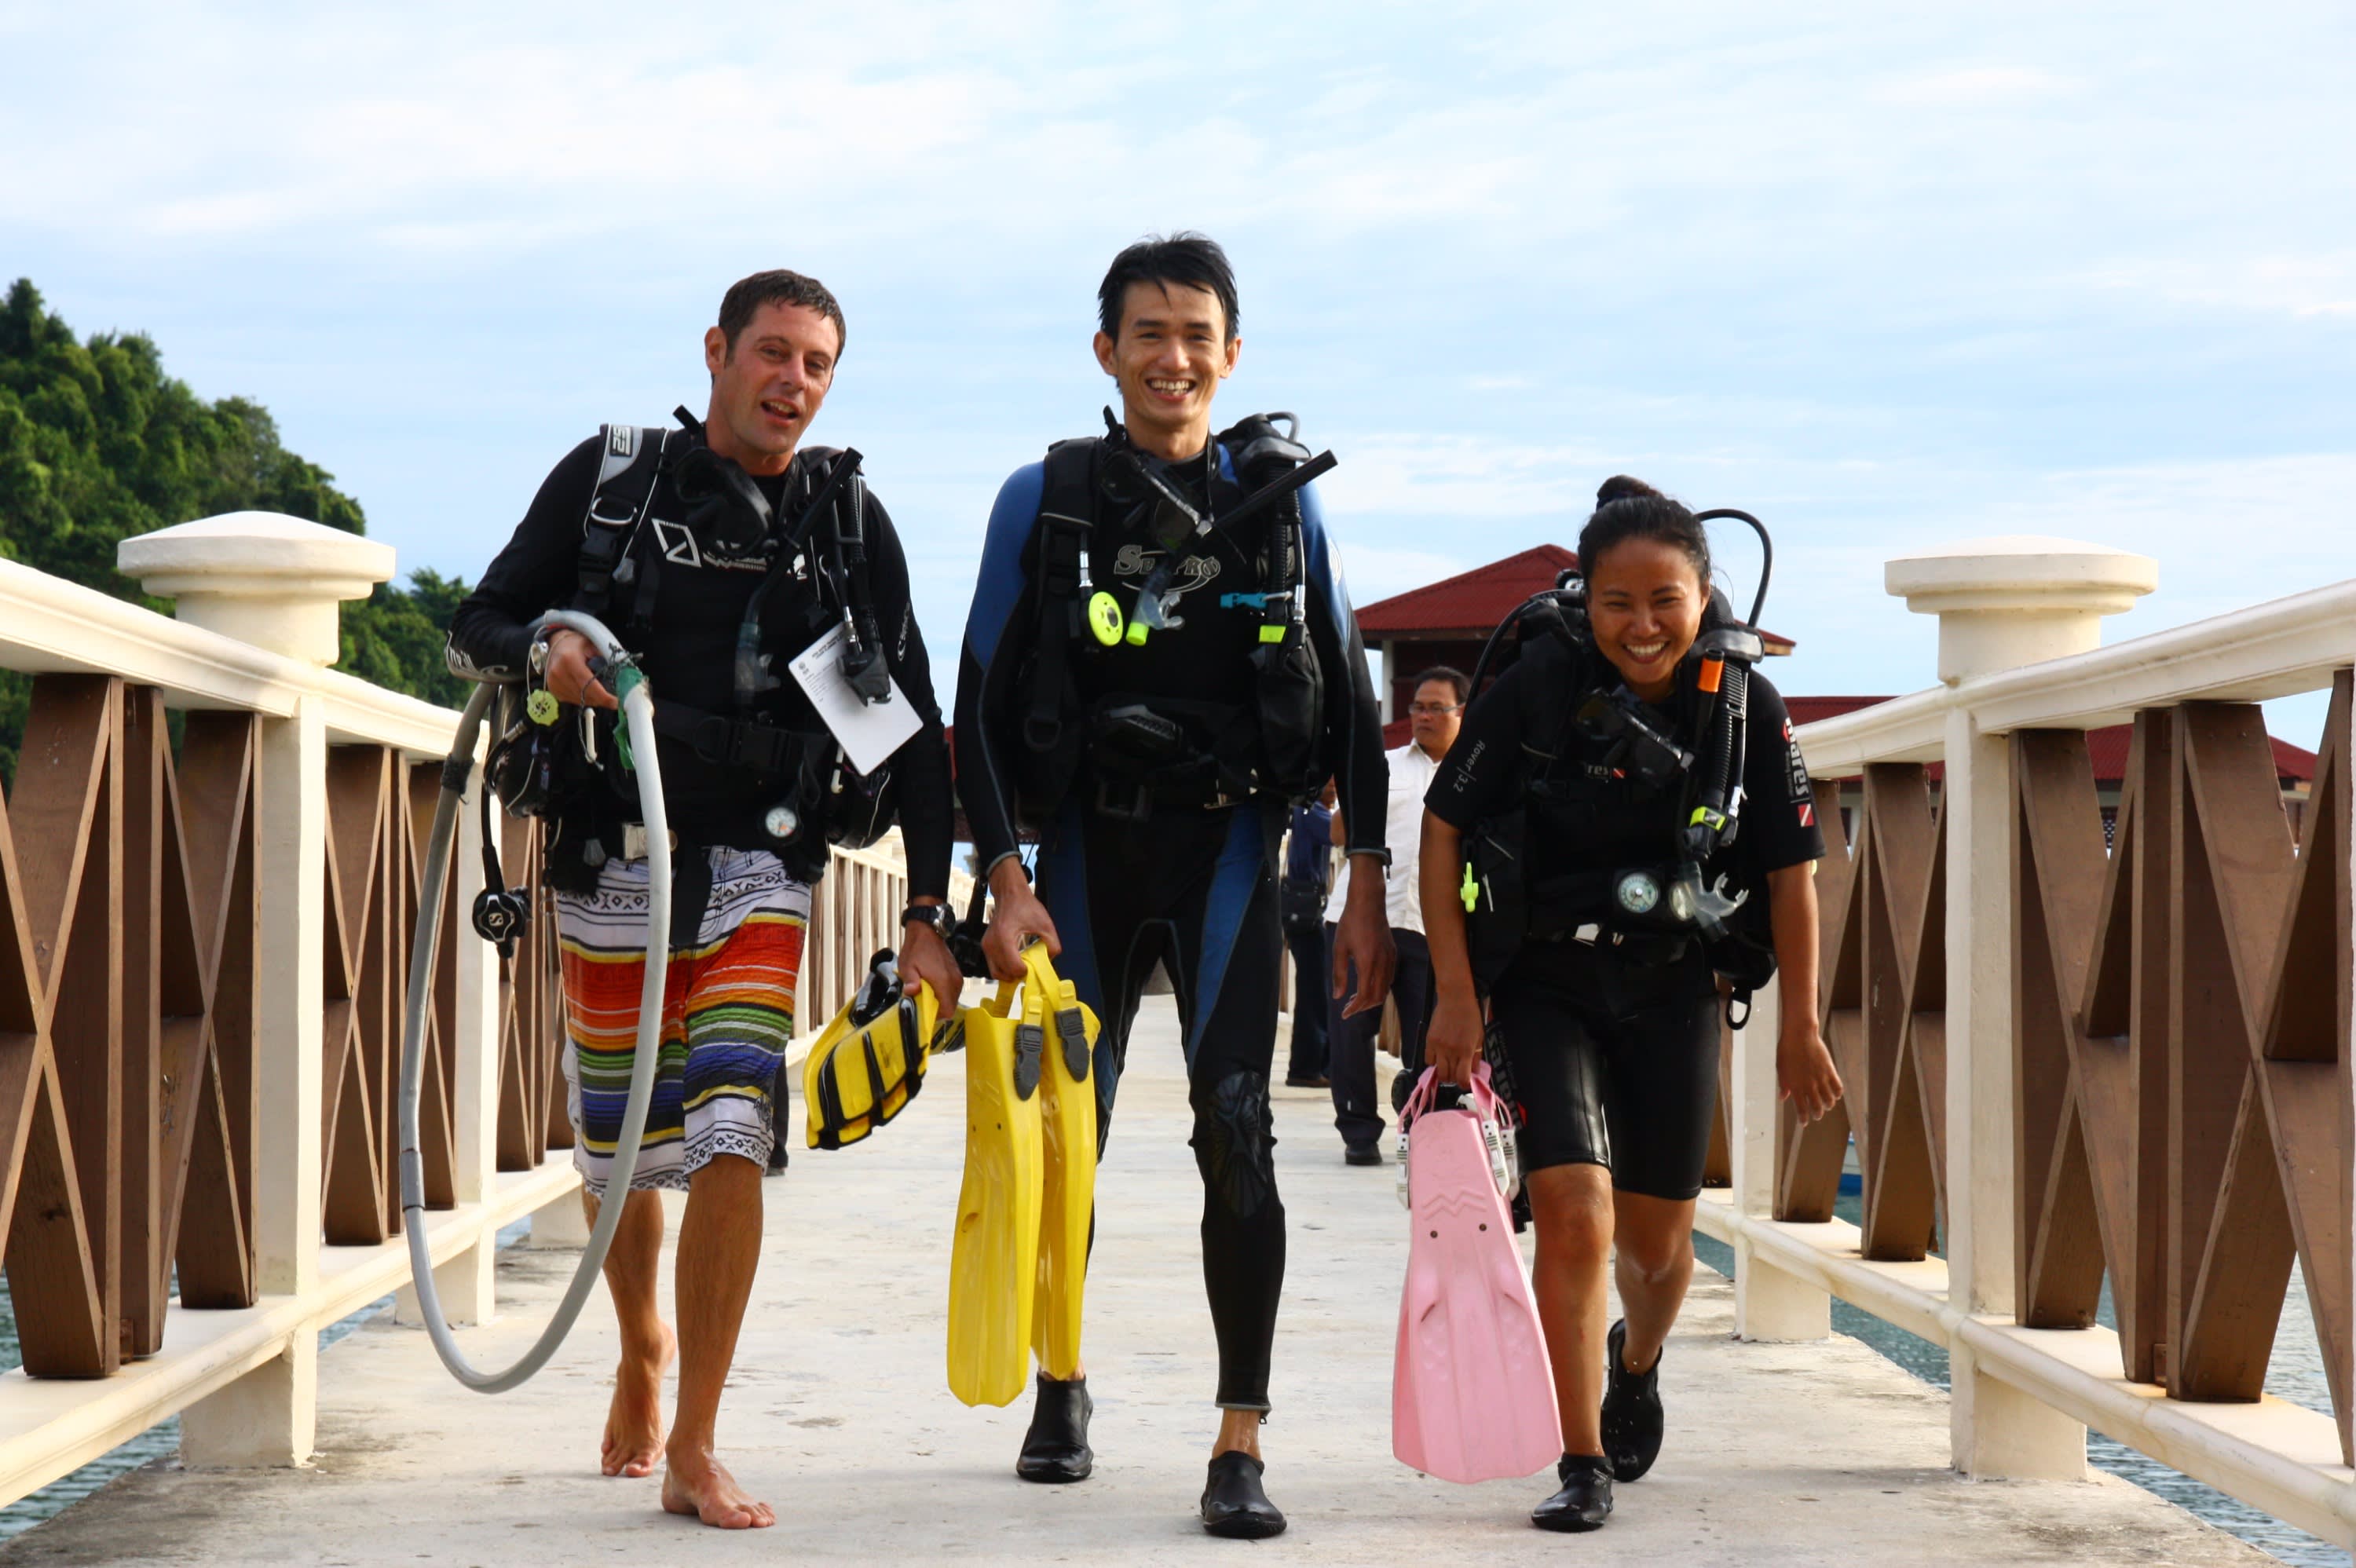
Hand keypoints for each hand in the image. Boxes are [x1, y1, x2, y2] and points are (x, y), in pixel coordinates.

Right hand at [544, 629, 614, 709]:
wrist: (557, 644)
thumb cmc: (578, 644)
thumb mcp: (594, 646)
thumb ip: (606, 661)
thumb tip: (620, 679)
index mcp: (569, 660)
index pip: (589, 685)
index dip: (604, 697)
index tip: (616, 702)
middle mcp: (558, 673)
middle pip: (584, 695)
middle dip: (601, 699)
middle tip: (612, 699)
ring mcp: (553, 682)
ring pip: (579, 700)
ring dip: (592, 700)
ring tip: (599, 691)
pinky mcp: (552, 689)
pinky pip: (572, 700)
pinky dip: (583, 698)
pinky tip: (587, 690)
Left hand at [898, 915, 963, 1012]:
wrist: (927, 931)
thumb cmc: (916, 949)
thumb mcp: (908, 966)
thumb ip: (910, 981)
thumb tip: (910, 993)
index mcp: (943, 981)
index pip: (948, 1010)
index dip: (936, 1016)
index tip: (924, 1012)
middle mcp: (954, 981)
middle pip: (951, 1007)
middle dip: (937, 1009)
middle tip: (923, 1003)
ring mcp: (957, 977)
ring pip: (953, 1000)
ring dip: (941, 1001)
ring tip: (927, 995)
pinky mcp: (957, 974)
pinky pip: (953, 991)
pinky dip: (944, 994)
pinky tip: (932, 988)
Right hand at [981, 859, 1058, 981]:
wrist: (1009, 894)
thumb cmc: (1026, 906)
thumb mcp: (1045, 924)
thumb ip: (1052, 944)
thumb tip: (1049, 960)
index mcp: (1005, 938)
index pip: (1014, 968)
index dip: (1027, 971)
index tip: (1034, 964)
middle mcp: (991, 944)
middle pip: (1004, 973)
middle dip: (1018, 975)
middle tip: (1030, 968)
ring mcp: (986, 946)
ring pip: (996, 973)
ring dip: (1010, 974)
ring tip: (1023, 966)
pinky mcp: (985, 946)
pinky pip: (993, 966)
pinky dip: (1003, 969)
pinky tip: (1015, 961)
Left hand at [1330, 873, 1394, 1018]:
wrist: (1368, 903)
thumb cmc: (1351, 923)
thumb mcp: (1339, 948)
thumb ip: (1338, 974)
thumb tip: (1337, 996)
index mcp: (1367, 963)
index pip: (1364, 996)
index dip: (1354, 1008)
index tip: (1344, 1014)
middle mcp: (1382, 963)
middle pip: (1377, 997)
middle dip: (1363, 1006)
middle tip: (1348, 1007)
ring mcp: (1390, 958)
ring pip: (1385, 989)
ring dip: (1372, 998)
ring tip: (1355, 997)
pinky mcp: (1393, 953)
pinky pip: (1389, 977)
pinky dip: (1379, 987)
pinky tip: (1366, 983)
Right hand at [1424, 989, 1483, 1087]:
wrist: (1455, 999)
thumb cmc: (1470, 1016)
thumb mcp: (1479, 1037)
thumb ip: (1477, 1057)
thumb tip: (1475, 1072)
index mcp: (1466, 1050)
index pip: (1462, 1078)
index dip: (1464, 1084)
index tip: (1466, 1082)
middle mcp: (1451, 1051)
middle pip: (1449, 1077)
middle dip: (1454, 1079)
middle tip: (1458, 1073)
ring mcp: (1438, 1046)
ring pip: (1438, 1072)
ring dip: (1444, 1073)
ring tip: (1449, 1066)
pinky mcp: (1429, 1041)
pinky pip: (1428, 1060)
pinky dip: (1434, 1062)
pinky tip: (1440, 1057)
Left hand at [1778, 1020, 1843, 1123]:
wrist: (1800, 1036)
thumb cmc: (1787, 1051)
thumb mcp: (1781, 1069)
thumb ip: (1784, 1085)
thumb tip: (1783, 1097)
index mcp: (1796, 1086)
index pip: (1801, 1109)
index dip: (1803, 1118)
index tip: (1804, 1123)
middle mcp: (1809, 1086)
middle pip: (1817, 1107)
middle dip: (1817, 1114)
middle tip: (1817, 1116)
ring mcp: (1821, 1079)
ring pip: (1829, 1100)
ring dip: (1828, 1105)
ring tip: (1827, 1106)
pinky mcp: (1830, 1071)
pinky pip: (1838, 1087)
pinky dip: (1838, 1094)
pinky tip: (1836, 1095)